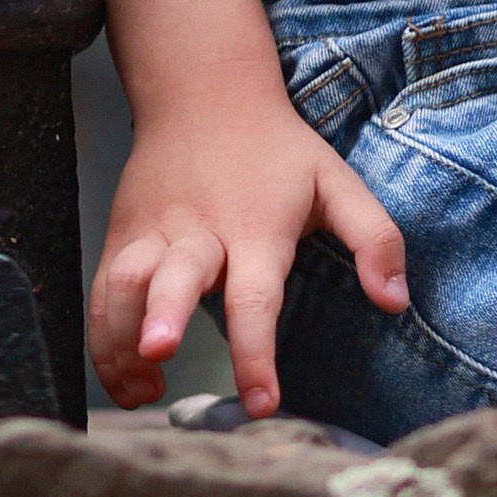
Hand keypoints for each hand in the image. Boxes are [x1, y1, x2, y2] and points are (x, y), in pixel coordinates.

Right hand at [88, 91, 408, 421]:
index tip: (262, 402)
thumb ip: (375, 240)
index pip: (255, 298)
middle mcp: (198, 234)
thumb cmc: (278, 150)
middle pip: (173, 279)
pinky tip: (125, 375)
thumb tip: (395, 302)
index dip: (255, 352)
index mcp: (256, 228)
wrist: (204, 94)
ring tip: (139, 392)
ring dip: (121, 341)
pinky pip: (101, 291)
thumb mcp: (338, 182)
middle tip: (160, 354)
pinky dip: (102, 336)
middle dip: (162, 317)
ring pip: (123, 286)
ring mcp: (152, 234)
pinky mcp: (120, 236)